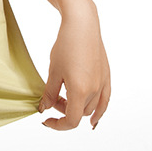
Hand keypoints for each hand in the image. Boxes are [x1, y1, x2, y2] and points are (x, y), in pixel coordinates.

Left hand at [39, 10, 110, 130]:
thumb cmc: (66, 46)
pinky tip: (94, 119)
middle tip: (50, 97)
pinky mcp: (107, 76)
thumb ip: (49, 93)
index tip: (46, 119)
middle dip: (63, 110)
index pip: (71, 120)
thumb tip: (44, 109)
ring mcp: (103, 84)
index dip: (57, 124)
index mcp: (80, 91)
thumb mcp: (53, 71)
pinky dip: (99, 111)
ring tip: (63, 94)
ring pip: (91, 107)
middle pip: (79, 112)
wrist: (82, 26)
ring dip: (77, 107)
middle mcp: (95, 90)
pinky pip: (105, 101)